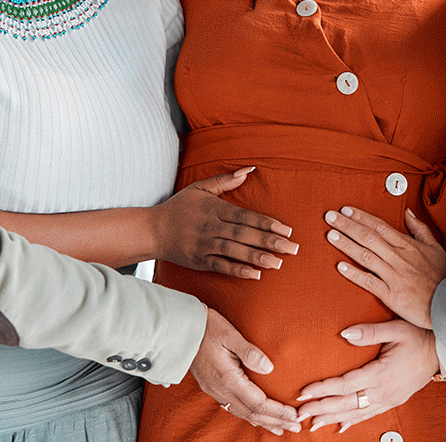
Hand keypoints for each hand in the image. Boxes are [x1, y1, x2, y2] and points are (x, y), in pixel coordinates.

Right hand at [152, 168, 298, 278]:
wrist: (153, 230)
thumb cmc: (180, 207)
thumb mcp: (200, 188)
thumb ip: (225, 180)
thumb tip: (249, 170)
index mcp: (215, 209)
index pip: (245, 216)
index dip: (266, 223)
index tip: (286, 229)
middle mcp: (211, 227)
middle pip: (244, 234)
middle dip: (270, 242)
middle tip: (292, 248)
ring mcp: (205, 245)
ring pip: (235, 251)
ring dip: (257, 257)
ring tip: (279, 263)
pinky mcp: (200, 261)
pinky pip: (221, 266)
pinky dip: (238, 270)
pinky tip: (255, 274)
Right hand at [190, 307, 301, 434]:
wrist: (180, 330)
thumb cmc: (207, 327)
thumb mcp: (230, 334)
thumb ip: (250, 352)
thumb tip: (269, 368)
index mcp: (228, 378)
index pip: (258, 403)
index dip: (277, 412)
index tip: (294, 415)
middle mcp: (221, 389)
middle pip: (252, 413)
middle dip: (275, 421)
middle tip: (296, 427)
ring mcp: (214, 390)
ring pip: (242, 413)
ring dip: (263, 422)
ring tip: (280, 428)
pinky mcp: (211, 387)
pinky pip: (233, 408)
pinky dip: (249, 416)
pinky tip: (256, 417)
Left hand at [295, 320, 438, 432]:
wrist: (440, 352)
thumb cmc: (418, 337)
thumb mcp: (395, 329)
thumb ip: (369, 332)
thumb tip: (344, 334)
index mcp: (381, 373)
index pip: (345, 384)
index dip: (322, 389)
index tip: (303, 392)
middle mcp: (384, 391)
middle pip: (346, 403)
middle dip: (321, 409)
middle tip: (299, 414)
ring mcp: (389, 399)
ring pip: (356, 412)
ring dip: (333, 418)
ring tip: (313, 424)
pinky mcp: (393, 401)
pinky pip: (369, 414)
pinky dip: (353, 421)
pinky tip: (341, 426)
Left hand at [326, 206, 445, 327]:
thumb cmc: (442, 276)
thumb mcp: (435, 247)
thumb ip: (420, 229)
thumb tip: (408, 212)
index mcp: (408, 245)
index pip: (380, 226)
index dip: (361, 217)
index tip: (346, 209)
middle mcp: (398, 258)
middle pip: (368, 237)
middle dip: (347, 225)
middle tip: (329, 216)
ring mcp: (394, 276)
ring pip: (366, 256)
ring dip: (346, 244)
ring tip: (330, 235)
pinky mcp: (391, 294)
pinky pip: (369, 282)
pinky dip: (354, 274)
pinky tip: (340, 266)